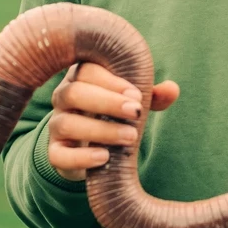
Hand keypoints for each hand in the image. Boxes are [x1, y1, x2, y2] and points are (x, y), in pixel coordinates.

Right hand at [47, 63, 179, 181]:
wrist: (90, 147)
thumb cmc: (114, 113)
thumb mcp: (131, 101)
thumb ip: (150, 94)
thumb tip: (172, 89)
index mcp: (81, 77)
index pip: (87, 70)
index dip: (111, 81)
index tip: (136, 94)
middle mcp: (63, 98)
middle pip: (73, 92)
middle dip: (107, 102)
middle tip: (137, 112)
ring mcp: (56, 125)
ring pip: (67, 123)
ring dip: (101, 130)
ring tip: (131, 137)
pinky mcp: (55, 153)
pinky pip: (58, 155)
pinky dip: (81, 157)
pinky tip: (104, 157)